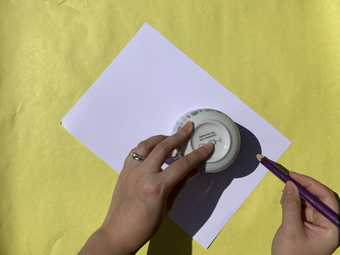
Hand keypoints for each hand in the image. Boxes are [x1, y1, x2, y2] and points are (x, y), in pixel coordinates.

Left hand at [79, 122, 213, 254]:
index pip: (182, 165)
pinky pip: (135, 152)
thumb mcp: (167, 207)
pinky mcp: (123, 171)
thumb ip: (180, 185)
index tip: (207, 146)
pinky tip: (152, 149)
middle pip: (163, 147)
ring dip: (160, 138)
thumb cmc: (146, 225)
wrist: (118, 232)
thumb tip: (193, 170)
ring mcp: (131, 170)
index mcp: (157, 186)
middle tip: (188, 127)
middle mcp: (143, 173)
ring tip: (170, 137)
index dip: (197, 155)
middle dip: (178, 136)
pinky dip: (146, 147)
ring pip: (146, 145)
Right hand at [272, 172, 338, 254]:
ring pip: (309, 201)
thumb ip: (291, 205)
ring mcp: (318, 224)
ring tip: (283, 191)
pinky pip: (302, 207)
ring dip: (296, 194)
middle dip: (303, 188)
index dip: (311, 184)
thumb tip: (290, 183)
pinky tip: (284, 199)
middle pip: (319, 198)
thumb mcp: (291, 229)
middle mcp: (328, 223)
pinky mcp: (307, 224)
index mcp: (332, 227)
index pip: (327, 198)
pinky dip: (293, 201)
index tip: (294, 176)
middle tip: (286, 179)